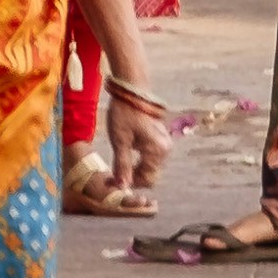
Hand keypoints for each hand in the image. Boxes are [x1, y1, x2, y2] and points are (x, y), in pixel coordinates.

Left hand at [104, 74, 169, 204]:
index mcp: (157, 151)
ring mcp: (163, 143)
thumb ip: (122, 166)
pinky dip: (139, 161)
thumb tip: (122, 187)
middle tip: (113, 176)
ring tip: (117, 165)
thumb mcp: (120, 141)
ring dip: (135, 170)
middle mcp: (165, 149)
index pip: (148, 180)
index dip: (131, 184)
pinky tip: (125, 155)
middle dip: (133, 178)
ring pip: (150, 166)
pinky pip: (150, 157)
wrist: (131, 90)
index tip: (113, 182)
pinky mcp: (159, 138)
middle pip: (150, 175)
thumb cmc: (124, 113)